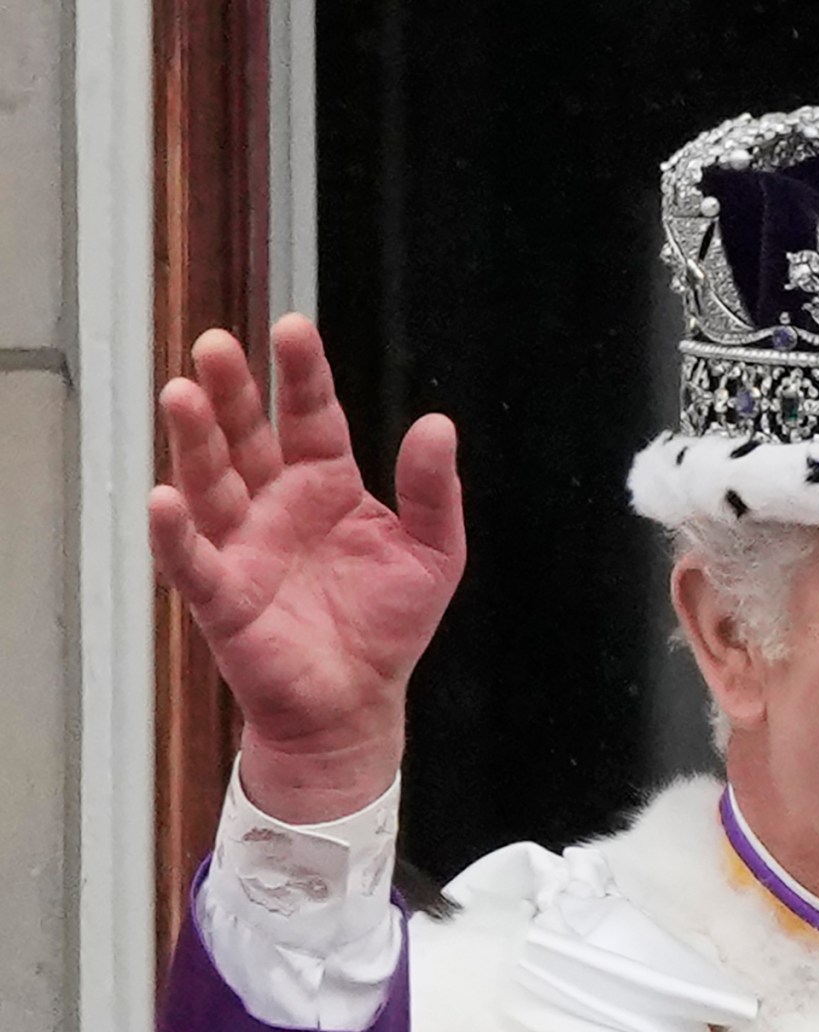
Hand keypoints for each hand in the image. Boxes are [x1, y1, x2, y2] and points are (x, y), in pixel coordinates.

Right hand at [146, 315, 464, 819]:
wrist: (360, 704)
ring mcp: (244, 546)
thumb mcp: (435, 552)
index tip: (293, 327)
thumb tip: (438, 425)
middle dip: (231, 392)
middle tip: (214, 345)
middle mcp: (276, 504)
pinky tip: (166, 498)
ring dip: (195, 441)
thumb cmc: (388, 625)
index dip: (303, 375)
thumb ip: (435, 490)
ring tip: (181, 395)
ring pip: (211, 482)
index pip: (311, 416)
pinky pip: (193, 560)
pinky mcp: (223, 597)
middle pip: (247, 437)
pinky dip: (176, 532)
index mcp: (326, 484)